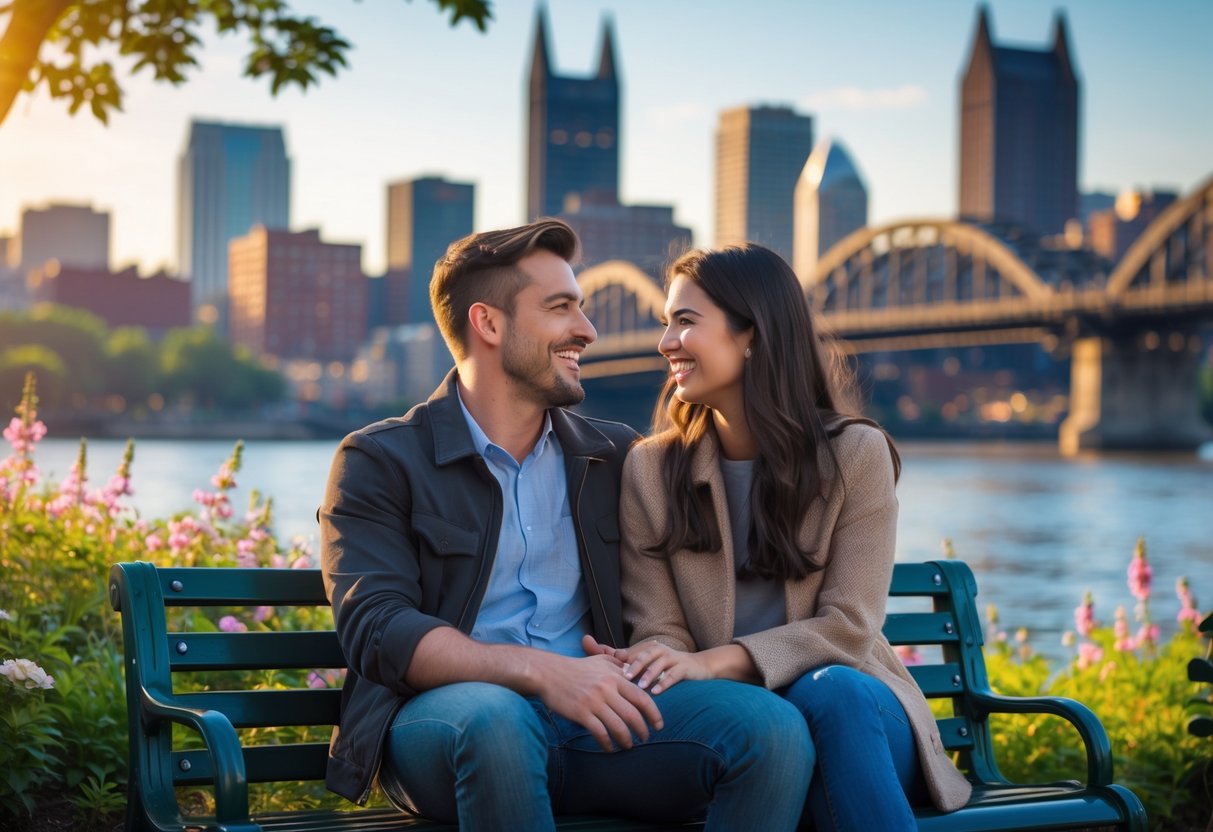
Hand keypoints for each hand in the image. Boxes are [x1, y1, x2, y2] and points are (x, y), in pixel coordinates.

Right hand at [533, 647, 663, 752]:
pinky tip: (609, 748)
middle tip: (646, 738)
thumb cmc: (576, 667)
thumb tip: (634, 671)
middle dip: (643, 730)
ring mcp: (594, 701)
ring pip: (618, 726)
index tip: (659, 724)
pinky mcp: (581, 713)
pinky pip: (599, 733)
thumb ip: (619, 665)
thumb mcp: (600, 660)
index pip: (642, 697)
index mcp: (614, 676)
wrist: (548, 673)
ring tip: (628, 745)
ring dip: (626, 740)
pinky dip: (607, 743)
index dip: (654, 713)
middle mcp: (607, 689)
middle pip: (633, 714)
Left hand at [619, 640, 713, 693]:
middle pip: (644, 656)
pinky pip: (673, 675)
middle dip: (633, 666)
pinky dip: (664, 683)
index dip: (622, 660)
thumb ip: (635, 666)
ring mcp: (673, 658)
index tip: (609, 671)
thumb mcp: (652, 664)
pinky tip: (656, 692)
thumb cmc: (669, 668)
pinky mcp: (684, 667)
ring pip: (658, 665)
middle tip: (624, 677)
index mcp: (650, 649)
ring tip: (640, 687)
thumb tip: (611, 672)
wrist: (698, 666)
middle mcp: (660, 650)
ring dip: (648, 675)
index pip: (632, 653)